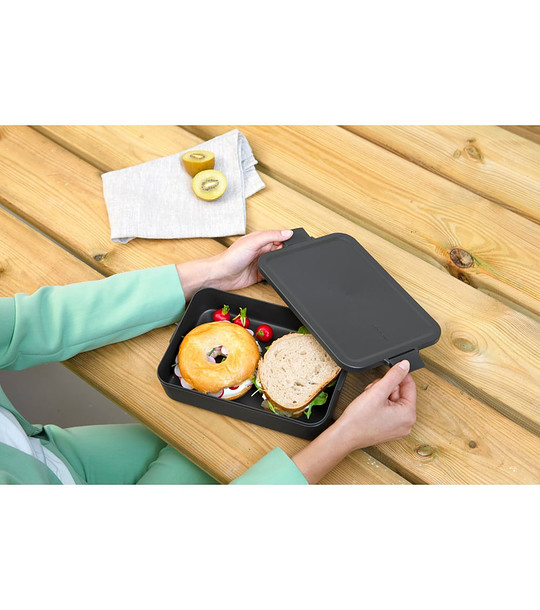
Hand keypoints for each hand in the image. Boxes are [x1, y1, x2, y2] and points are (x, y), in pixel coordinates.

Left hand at [175, 230, 292, 300]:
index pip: (278, 237)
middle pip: (279, 250)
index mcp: (259, 239)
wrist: (221, 276)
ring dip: (279, 264)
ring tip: (283, 265)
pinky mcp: (259, 275)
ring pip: (276, 262)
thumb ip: (270, 236)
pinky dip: (274, 274)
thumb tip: (287, 233)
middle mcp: (260, 250)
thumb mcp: (252, 242)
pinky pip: (271, 274)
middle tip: (288, 256)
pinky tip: (276, 274)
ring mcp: (259, 263)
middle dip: (284, 253)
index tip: (295, 243)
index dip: (286, 239)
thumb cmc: (230, 257)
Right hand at [292, 360, 416, 483]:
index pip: (410, 386)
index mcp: (408, 415)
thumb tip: (404, 365)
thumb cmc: (359, 420)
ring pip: (393, 400)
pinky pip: (389, 410)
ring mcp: (398, 427)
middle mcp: (406, 423)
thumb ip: (393, 376)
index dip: (398, 375)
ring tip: (369, 399)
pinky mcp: (389, 429)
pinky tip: (369, 406)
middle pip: (400, 393)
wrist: (345, 436)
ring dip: (381, 394)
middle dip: (386, 387)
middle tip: (373, 390)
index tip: (389, 369)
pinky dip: (380, 404)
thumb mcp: (378, 391)